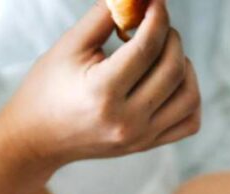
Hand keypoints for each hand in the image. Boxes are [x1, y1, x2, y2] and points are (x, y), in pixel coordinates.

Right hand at [0, 0, 200, 169]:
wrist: (40, 137)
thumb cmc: (50, 86)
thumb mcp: (70, 46)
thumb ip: (104, 16)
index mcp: (103, 93)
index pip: (146, 48)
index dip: (157, 16)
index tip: (155, 1)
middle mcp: (127, 120)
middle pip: (173, 69)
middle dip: (171, 36)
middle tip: (155, 24)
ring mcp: (141, 137)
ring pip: (189, 96)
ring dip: (184, 65)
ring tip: (163, 53)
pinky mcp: (148, 144)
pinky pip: (190, 122)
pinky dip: (190, 97)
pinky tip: (172, 81)